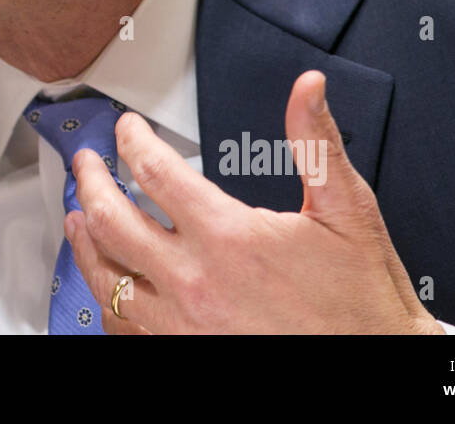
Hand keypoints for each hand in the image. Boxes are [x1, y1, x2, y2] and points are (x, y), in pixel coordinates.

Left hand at [66, 70, 442, 333]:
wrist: (377, 364)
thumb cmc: (362, 300)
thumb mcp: (347, 210)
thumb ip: (317, 144)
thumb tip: (308, 90)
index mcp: (229, 238)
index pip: (154, 171)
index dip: (132, 140)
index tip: (127, 128)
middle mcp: (195, 283)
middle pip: (111, 221)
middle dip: (90, 181)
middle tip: (86, 162)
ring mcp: (183, 325)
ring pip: (106, 278)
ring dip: (84, 240)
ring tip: (77, 217)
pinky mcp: (184, 351)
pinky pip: (123, 326)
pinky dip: (106, 299)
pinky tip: (106, 285)